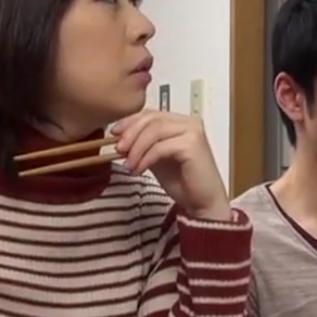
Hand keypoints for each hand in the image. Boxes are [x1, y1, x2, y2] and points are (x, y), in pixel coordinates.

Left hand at [111, 110, 230, 220]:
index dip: (130, 121)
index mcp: (181, 122)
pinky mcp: (193, 145)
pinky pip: (160, 147)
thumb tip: (118, 136)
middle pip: (152, 118)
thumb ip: (143, 144)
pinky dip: (145, 158)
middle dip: (131, 133)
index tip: (113, 134)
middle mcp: (189, 122)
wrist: (202, 203)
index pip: (151, 114)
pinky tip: (139, 170)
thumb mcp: (156, 157)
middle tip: (118, 150)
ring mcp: (193, 132)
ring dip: (137, 148)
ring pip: (155, 130)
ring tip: (128, 164)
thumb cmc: (182, 182)